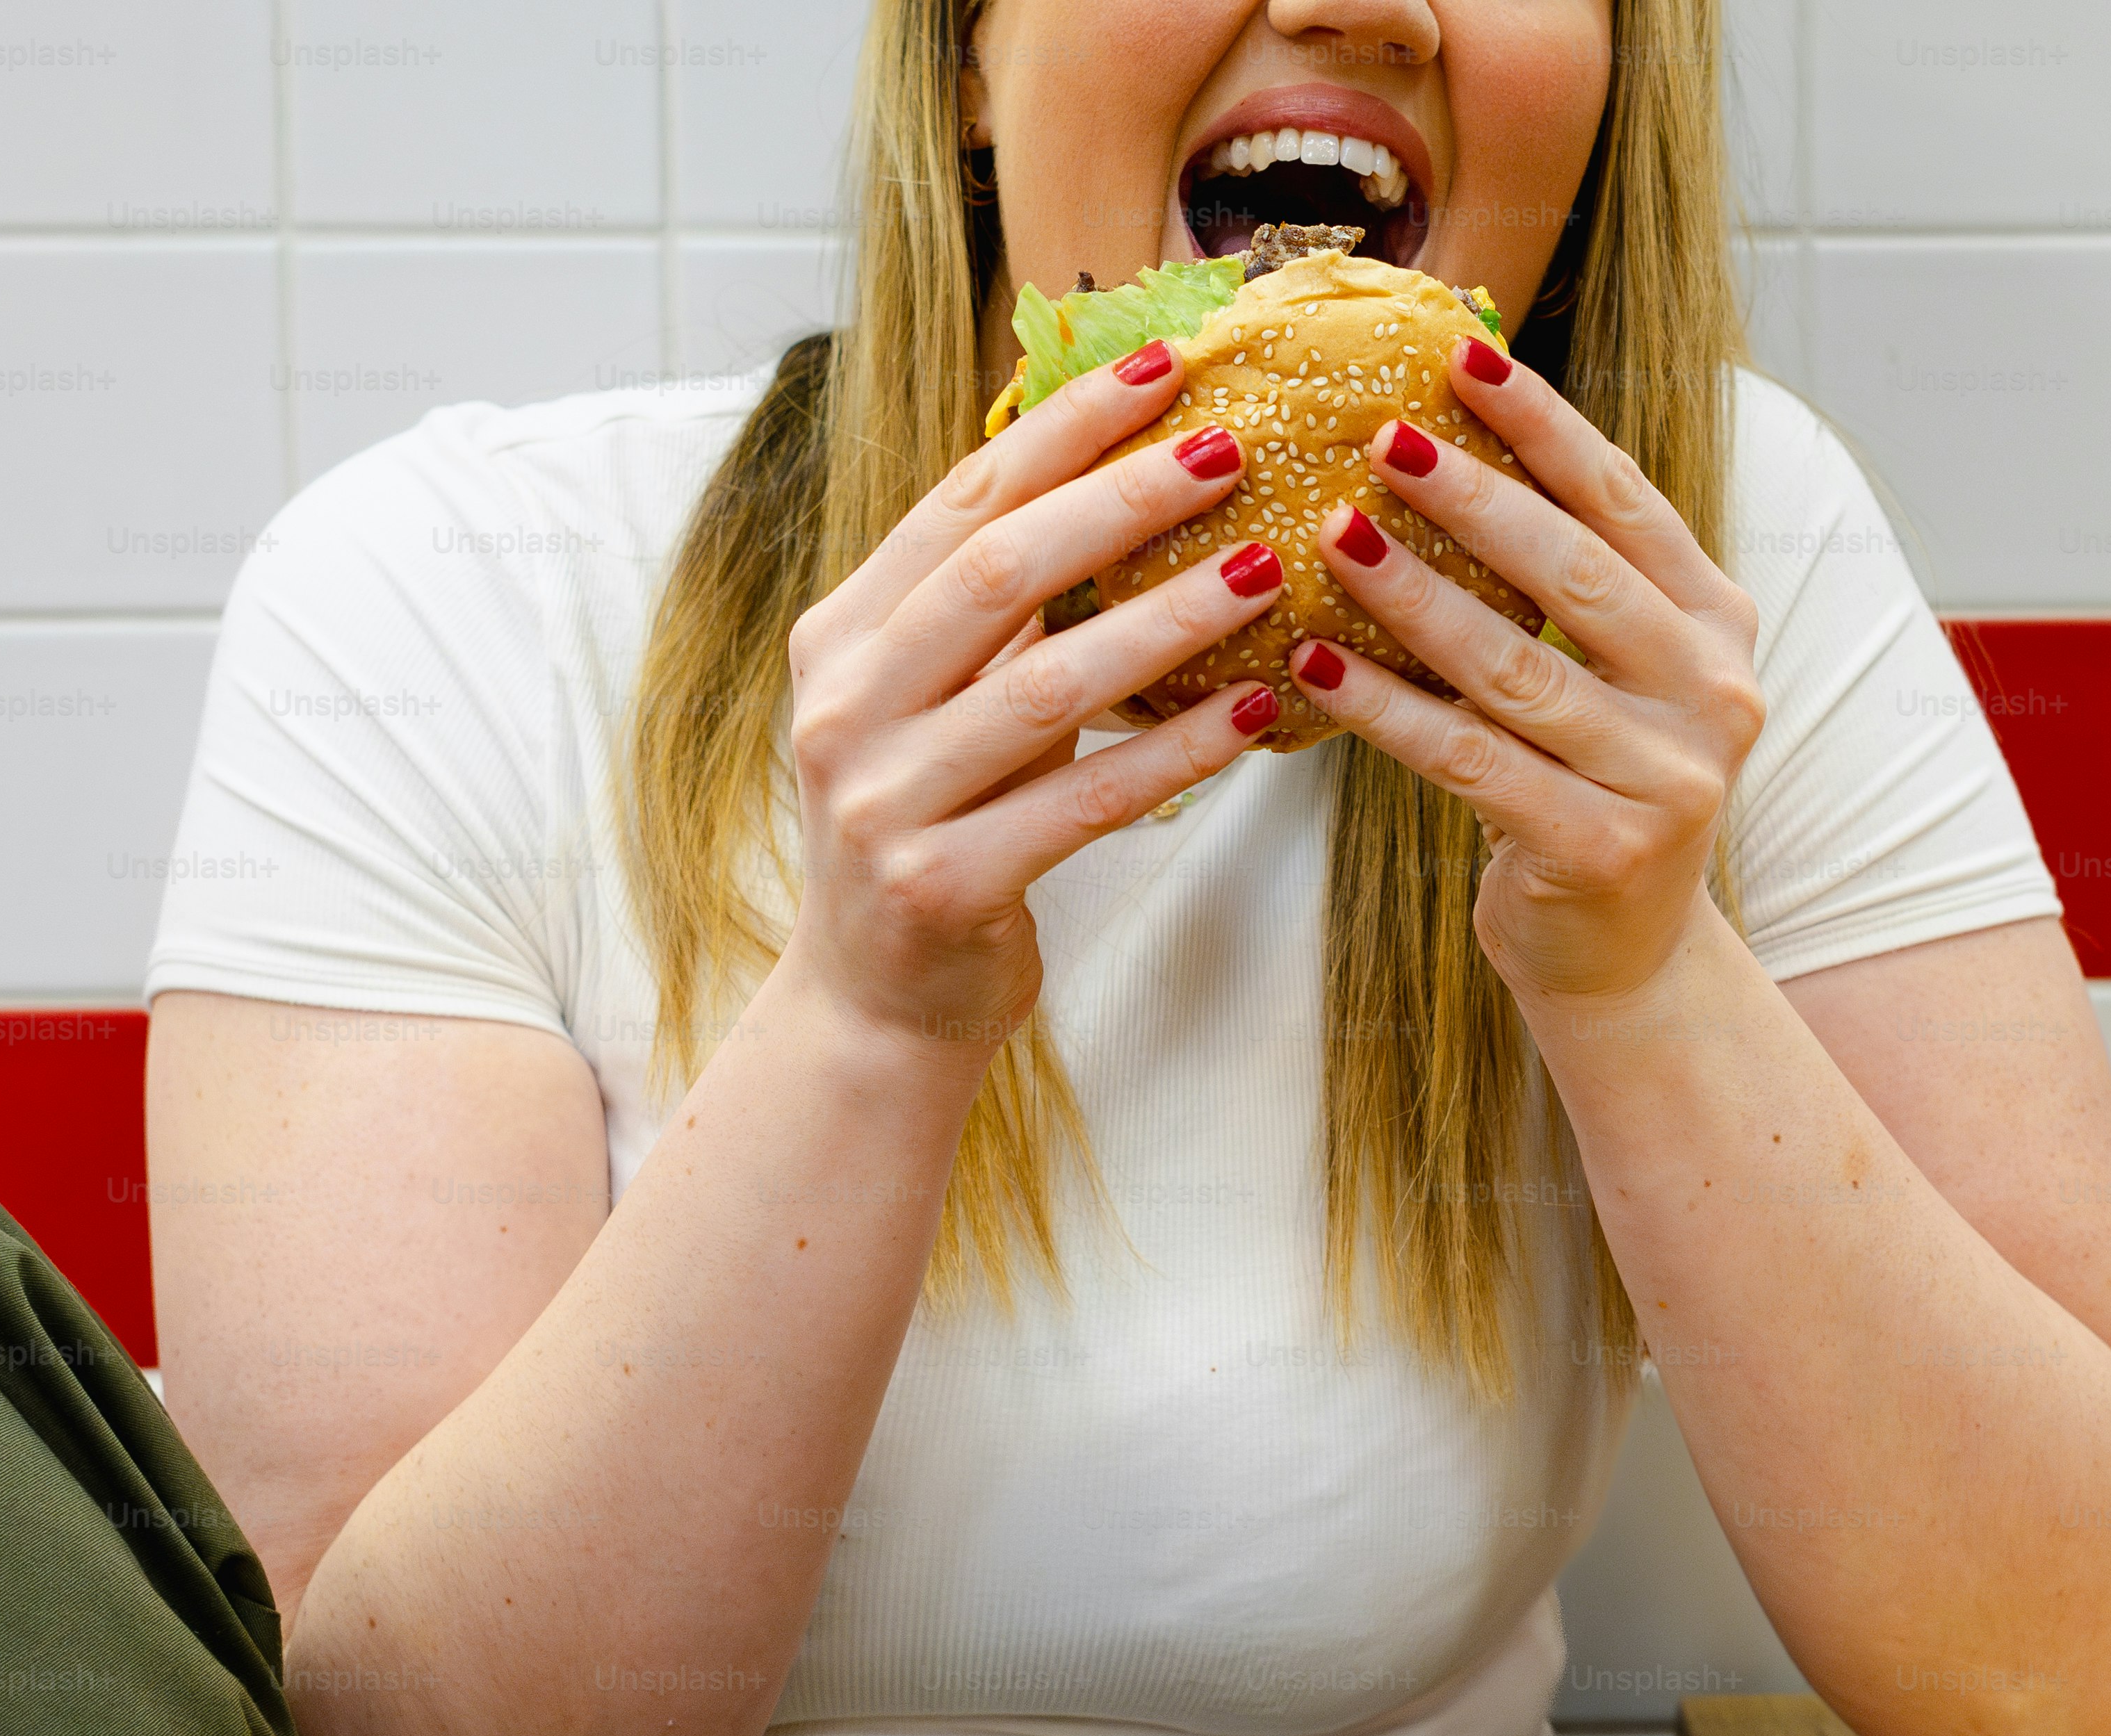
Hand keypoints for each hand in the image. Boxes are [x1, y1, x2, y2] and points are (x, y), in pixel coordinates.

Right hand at [777, 341, 1286, 1062]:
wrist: (877, 1000)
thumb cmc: (939, 822)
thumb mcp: (941, 698)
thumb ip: (999, 608)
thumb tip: (1127, 469)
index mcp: (843, 633)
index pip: (964, 501)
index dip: (1064, 428)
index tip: (1164, 360)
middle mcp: (847, 703)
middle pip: (997, 573)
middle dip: (1119, 499)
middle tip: (1230, 444)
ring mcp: (883, 798)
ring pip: (1046, 687)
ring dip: (1166, 622)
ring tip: (1266, 569)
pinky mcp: (941, 884)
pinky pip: (1083, 801)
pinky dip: (1175, 753)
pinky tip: (1258, 710)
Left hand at [1285, 338, 1765, 1012]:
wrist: (1625, 954)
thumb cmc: (1592, 785)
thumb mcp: (1612, 673)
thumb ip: (1569, 579)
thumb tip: (1442, 440)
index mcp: (1717, 624)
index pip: (1625, 501)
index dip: (1543, 424)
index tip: (1462, 354)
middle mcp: (1714, 693)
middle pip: (1577, 574)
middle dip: (1477, 498)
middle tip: (1383, 436)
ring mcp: (1667, 779)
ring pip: (1516, 669)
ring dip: (1415, 598)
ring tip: (1332, 537)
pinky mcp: (1601, 850)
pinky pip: (1471, 761)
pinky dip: (1387, 709)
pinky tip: (1317, 666)